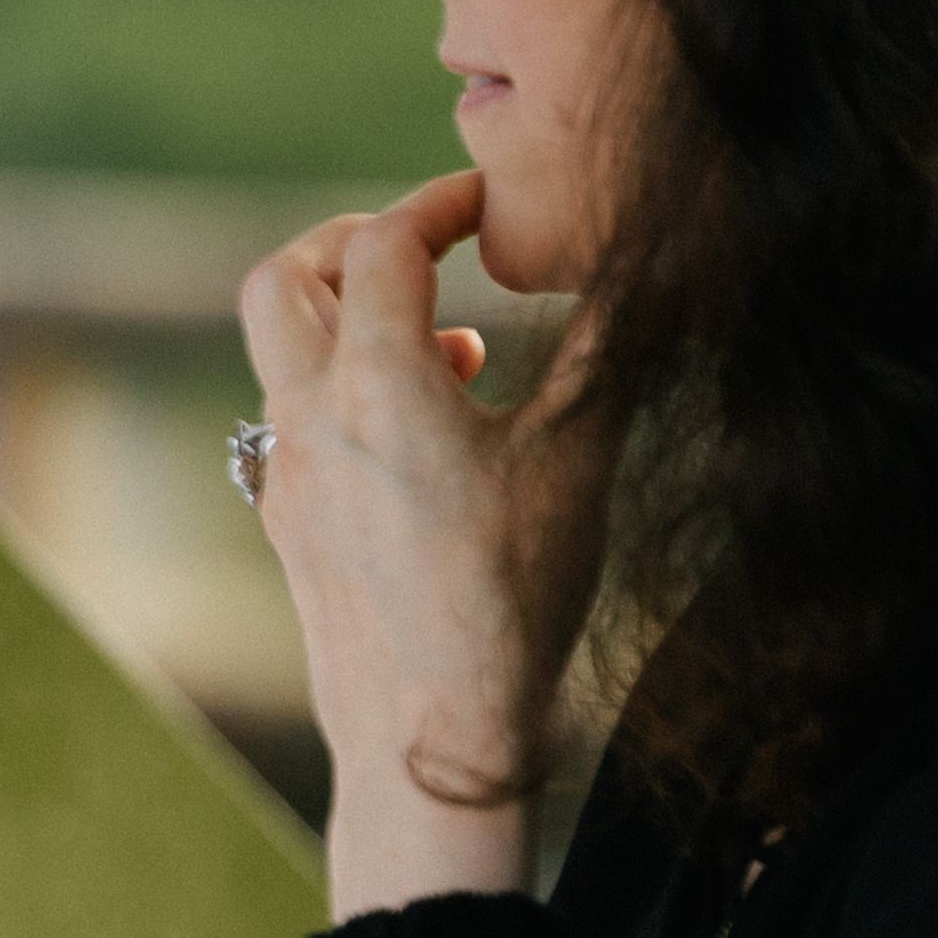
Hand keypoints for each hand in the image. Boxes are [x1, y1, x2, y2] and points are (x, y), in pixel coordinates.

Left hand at [236, 171, 615, 918]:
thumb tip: (653, 270)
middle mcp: (309, 419)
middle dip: (350, 244)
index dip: (440, 203)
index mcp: (376, 385)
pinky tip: (424, 431)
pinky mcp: (287, 523)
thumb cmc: (512, 597)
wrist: (433, 735)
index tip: (486, 202)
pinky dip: (345, 390)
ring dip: (352, 321)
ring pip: (284, 353)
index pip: (386, 243)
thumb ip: (604, 352)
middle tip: (424, 250)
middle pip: (285, 279)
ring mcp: (287, 474)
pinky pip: (294, 420)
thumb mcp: (577, 460)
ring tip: (451, 351)